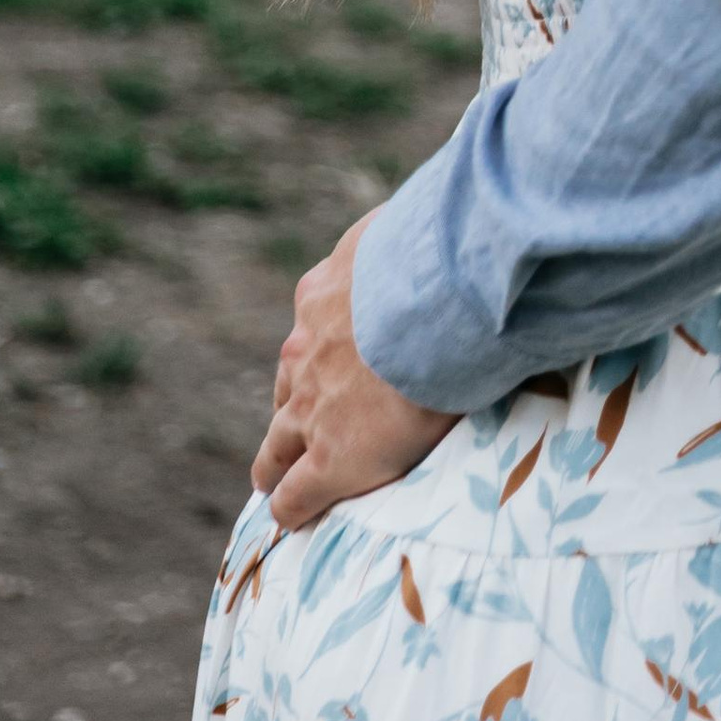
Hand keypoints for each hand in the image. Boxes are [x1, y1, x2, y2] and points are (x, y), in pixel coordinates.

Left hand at [251, 215, 456, 531]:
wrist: (434, 310)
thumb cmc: (438, 259)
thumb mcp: (415, 224)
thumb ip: (415, 230)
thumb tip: (446, 203)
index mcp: (321, 295)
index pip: (310, 329)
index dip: (319, 352)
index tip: (330, 364)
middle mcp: (306, 352)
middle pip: (284, 389)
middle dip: (288, 408)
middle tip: (294, 428)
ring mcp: (310, 408)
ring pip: (276, 446)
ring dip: (275, 462)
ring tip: (273, 481)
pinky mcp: (328, 459)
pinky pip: (295, 495)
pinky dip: (292, 506)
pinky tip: (293, 517)